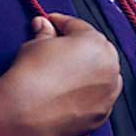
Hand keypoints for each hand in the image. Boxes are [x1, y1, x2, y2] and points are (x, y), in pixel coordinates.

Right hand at [0, 12, 122, 135]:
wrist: (26, 112)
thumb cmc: (31, 78)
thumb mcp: (34, 45)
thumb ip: (45, 34)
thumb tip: (43, 26)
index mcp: (94, 42)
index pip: (78, 26)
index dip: (61, 23)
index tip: (51, 24)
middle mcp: (109, 66)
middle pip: (95, 50)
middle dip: (77, 47)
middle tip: (57, 48)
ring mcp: (109, 92)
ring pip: (101, 75)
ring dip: (87, 71)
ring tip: (65, 73)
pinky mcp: (103, 113)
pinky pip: (99, 97)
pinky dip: (88, 93)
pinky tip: (69, 93)